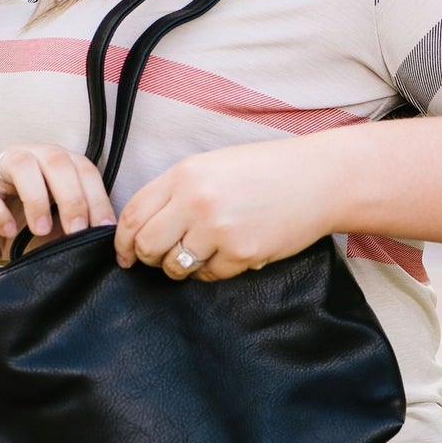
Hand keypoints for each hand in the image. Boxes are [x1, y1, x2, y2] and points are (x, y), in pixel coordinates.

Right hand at [0, 143, 116, 258]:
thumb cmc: (20, 231)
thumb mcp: (56, 230)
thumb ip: (76, 226)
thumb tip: (103, 236)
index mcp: (54, 163)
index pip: (83, 168)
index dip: (97, 196)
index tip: (103, 228)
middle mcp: (28, 157)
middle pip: (56, 160)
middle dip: (72, 197)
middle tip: (77, 230)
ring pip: (21, 164)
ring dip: (37, 198)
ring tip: (41, 230)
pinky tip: (8, 231)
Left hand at [113, 140, 334, 281]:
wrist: (319, 179)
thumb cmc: (266, 171)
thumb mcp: (213, 166)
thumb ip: (177, 191)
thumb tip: (143, 227)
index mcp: (184, 174)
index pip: (134, 214)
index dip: (123, 240)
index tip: (125, 255)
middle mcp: (195, 200)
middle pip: (147, 245)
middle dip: (148, 258)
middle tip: (158, 260)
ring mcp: (218, 229)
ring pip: (176, 266)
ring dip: (181, 267)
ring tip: (201, 254)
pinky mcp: (241, 253)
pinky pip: (210, 275)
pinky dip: (214, 271)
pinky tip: (230, 254)